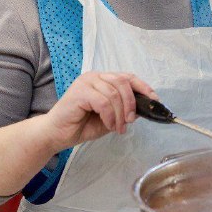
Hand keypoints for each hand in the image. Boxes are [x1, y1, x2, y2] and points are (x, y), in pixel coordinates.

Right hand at [40, 72, 157, 152]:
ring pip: (114, 94)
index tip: (155, 100)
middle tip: (130, 121)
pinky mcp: (80, 92)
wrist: (57, 134)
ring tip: (117, 128)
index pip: (127, 77)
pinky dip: (110, 116)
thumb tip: (143, 108)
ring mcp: (86, 82)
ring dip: (120, 114)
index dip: (143, 87)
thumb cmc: (81, 125)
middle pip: (123, 82)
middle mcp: (95, 77)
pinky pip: (104, 102)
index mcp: (103, 80)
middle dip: (131, 103)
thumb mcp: (110, 118)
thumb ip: (124, 110)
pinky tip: (108, 125)